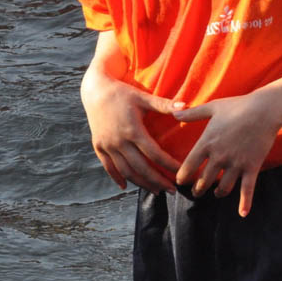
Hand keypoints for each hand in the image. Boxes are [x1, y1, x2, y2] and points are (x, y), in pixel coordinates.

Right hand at [81, 72, 181, 193]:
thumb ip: (164, 104)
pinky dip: (117, 177)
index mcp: (132, 129)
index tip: (180, 173)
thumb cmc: (122, 92)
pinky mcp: (98, 145)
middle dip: (158, 181)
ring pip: (125, 171)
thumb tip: (186, 106)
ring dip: (141, 183)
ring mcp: (107, 145)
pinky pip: (108, 166)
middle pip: (141, 167)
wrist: (95, 90)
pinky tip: (126, 186)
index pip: (154, 154)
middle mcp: (119, 141)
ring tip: (156, 190)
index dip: (168, 165)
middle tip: (172, 190)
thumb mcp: (143, 97)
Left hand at [173, 92, 281, 216]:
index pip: (189, 166)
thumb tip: (174, 112)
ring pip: (223, 188)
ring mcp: (236, 164)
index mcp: (207, 143)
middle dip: (198, 189)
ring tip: (215, 194)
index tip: (179, 181)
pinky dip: (245, 203)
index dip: (182, 176)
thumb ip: (192, 113)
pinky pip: (247, 190)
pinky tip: (242, 214)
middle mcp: (219, 157)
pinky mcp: (251, 167)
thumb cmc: (236, 106)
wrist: (263, 110)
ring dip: (217, 193)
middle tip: (195, 192)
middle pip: (204, 180)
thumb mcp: (212, 107)